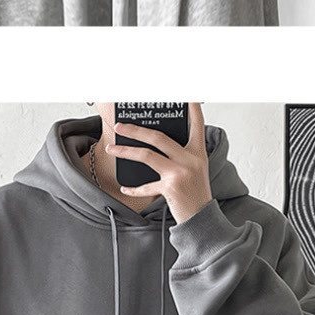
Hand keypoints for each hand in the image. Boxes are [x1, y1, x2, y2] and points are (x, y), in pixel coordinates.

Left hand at [106, 103, 211, 223]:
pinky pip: (146, 186)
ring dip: (126, 151)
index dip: (192, 108)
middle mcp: (190, 159)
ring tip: (112, 149)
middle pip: (158, 137)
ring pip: (147, 155)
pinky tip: (124, 188)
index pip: (196, 124)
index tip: (186, 95)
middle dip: (135, 129)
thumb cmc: (196, 193)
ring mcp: (180, 173)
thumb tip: (155, 143)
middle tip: (119, 125)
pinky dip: (133, 188)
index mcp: (198, 152)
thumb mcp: (195, 169)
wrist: (202, 219)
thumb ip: (181, 155)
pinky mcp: (170, 188)